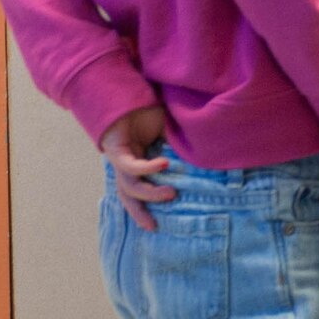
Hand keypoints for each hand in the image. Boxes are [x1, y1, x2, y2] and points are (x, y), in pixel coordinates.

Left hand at [99, 105, 174, 231]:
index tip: (155, 226)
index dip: (142, 208)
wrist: (131, 93)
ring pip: (129, 186)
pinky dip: (147, 168)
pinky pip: (130, 166)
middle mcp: (125, 163)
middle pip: (127, 195)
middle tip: (153, 226)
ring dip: (149, 193)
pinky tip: (164, 164)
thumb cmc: (150, 112)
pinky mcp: (116, 149)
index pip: (136, 189)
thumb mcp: (170, 134)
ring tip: (170, 193)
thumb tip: (202, 160)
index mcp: (136, 162)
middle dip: (138, 212)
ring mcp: (120, 157)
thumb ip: (180, 148)